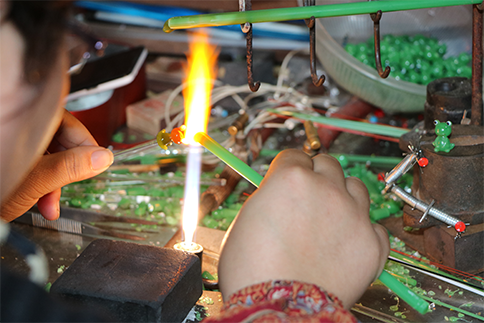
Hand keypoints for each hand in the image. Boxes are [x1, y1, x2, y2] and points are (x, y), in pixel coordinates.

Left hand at [1, 110, 112, 221]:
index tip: (97, 160)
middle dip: (65, 166)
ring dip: (51, 179)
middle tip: (73, 185)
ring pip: (38, 151)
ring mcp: (5, 140)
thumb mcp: (32, 182)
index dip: (83, 141)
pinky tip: (36, 201)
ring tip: (49, 205)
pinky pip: (24, 160)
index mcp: (17, 120)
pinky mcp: (4, 154)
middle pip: (51, 136)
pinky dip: (34, 180)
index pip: (62, 117)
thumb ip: (69, 167)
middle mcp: (9, 125)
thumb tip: (102, 157)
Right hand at [218, 149, 388, 308]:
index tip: (288, 180)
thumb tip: (278, 197)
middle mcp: (326, 189)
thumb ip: (269, 198)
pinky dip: (363, 231)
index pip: (295, 155)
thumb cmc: (253, 270)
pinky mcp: (371, 243)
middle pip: (328, 164)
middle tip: (308, 198)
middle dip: (317, 176)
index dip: (289, 169)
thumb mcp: (246, 220)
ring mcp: (353, 214)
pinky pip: (375, 225)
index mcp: (291, 178)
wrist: (278, 308)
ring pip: (356, 186)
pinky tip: (347, 243)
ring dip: (343, 196)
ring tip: (330, 217)